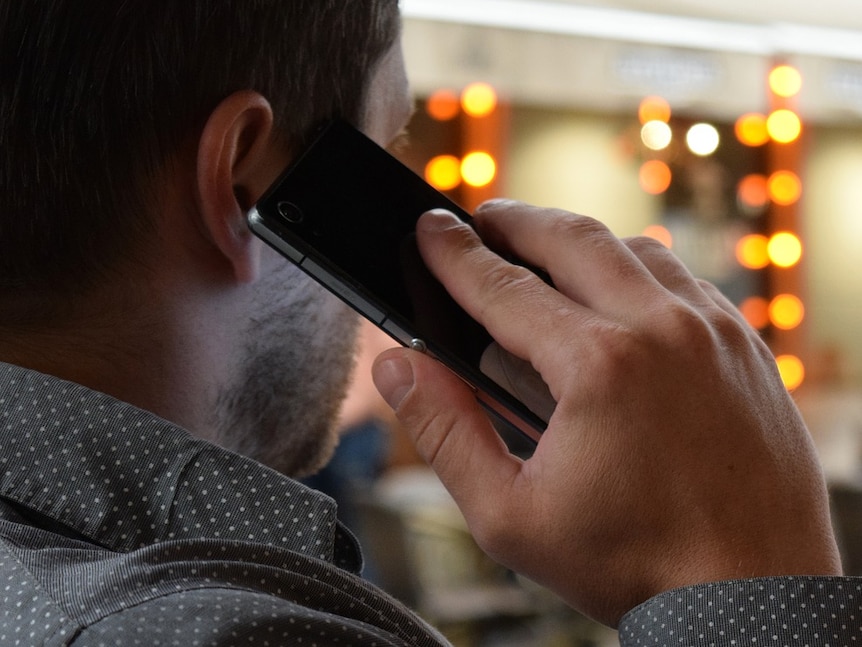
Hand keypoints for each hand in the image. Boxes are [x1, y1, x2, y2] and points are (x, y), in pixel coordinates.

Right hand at [371, 201, 840, 626]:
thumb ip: (445, 431)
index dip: (455, 255)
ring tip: (542, 249)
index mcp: (597, 366)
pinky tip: (616, 288)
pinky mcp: (745, 345)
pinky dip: (638, 268)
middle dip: (515, 221)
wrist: (753, 595)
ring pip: (633, 248)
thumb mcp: (510, 515)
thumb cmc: (635, 563)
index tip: (429, 229)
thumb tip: (398, 366)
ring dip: (579, 240)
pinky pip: (684, 278)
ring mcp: (713, 330)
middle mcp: (661, 329)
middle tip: (481, 219)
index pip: (504, 287)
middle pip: (571, 239)